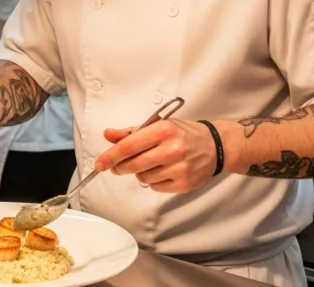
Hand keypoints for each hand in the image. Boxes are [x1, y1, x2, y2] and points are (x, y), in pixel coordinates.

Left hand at [94, 120, 217, 193]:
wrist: (214, 145)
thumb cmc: (183, 134)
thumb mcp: (157, 125)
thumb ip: (130, 132)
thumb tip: (108, 135)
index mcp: (163, 130)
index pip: (129, 146)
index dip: (110, 156)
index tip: (100, 163)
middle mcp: (172, 149)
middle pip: (132, 164)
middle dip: (120, 166)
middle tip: (119, 166)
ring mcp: (179, 168)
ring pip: (142, 178)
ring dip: (140, 173)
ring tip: (152, 163)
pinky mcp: (184, 183)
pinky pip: (155, 187)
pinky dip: (153, 181)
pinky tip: (163, 171)